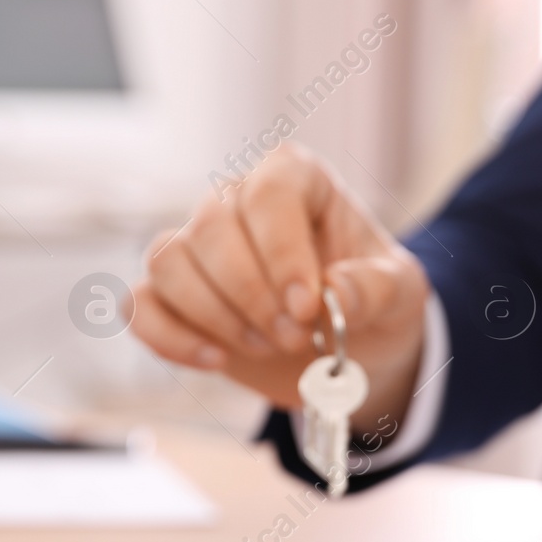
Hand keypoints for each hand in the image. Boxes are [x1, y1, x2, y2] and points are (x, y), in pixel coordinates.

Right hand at [132, 144, 429, 432]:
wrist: (352, 345)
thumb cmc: (373, 301)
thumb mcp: (400, 294)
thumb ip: (375, 288)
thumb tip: (332, 293)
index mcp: (295, 180)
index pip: (269, 192)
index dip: (281, 251)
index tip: (307, 306)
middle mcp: (236, 201)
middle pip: (211, 227)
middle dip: (250, 294)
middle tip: (293, 338)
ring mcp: (198, 247)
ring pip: (168, 261)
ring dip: (214, 315)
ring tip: (265, 346)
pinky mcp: (173, 297)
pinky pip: (140, 305)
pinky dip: (169, 338)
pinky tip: (215, 361)